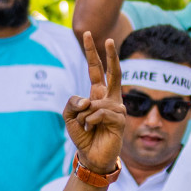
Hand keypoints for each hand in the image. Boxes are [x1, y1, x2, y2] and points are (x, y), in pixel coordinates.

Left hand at [66, 32, 124, 173]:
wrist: (91, 156)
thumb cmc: (83, 135)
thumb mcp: (70, 116)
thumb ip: (73, 102)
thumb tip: (88, 99)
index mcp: (98, 94)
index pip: (96, 70)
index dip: (92, 53)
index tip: (87, 34)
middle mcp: (111, 98)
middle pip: (112, 73)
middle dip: (109, 56)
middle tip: (108, 39)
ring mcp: (117, 108)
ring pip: (94, 103)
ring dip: (83, 116)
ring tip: (87, 128)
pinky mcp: (120, 119)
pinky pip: (98, 113)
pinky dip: (89, 122)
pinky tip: (92, 130)